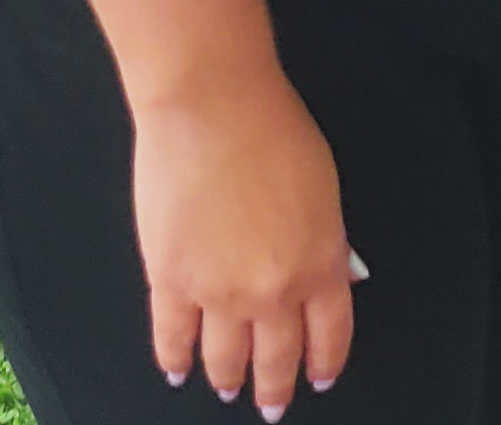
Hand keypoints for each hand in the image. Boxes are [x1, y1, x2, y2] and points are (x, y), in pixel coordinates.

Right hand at [136, 68, 354, 414]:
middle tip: (271, 403)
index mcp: (320, 264)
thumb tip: (325, 271)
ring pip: (225, 360)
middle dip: (275, 388)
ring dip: (228, 379)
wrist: (212, 104)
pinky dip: (174, 359)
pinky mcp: (171, 281)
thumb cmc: (269, 126)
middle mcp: (273, 290)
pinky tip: (178, 368)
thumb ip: (324, 239)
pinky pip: (172, 338)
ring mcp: (219, 292)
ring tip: (227, 386)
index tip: (318, 377)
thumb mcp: (323, 186)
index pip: (329, 337)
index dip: (323, 364)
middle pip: (277, 360)